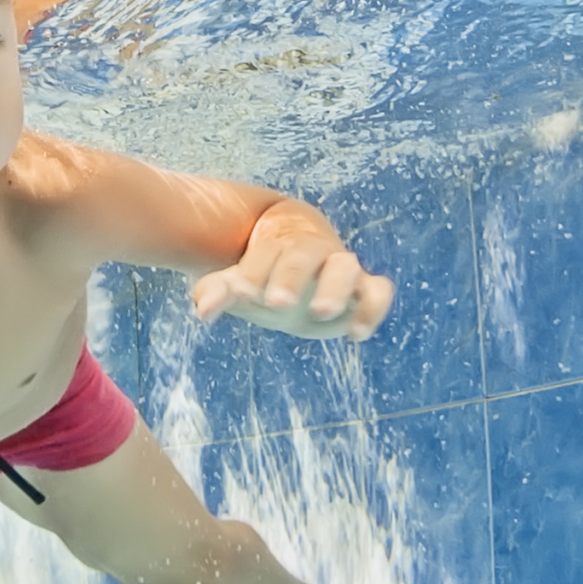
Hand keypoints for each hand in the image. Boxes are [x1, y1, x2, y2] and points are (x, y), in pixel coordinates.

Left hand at [191, 233, 393, 340]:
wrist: (302, 276)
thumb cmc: (263, 280)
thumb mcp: (240, 286)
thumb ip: (218, 292)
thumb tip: (202, 312)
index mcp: (276, 248)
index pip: (264, 253)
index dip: (254, 272)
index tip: (241, 293)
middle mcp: (311, 253)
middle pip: (303, 255)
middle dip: (291, 276)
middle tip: (277, 303)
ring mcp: (340, 268)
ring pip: (346, 266)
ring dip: (335, 288)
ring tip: (321, 313)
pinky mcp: (365, 289)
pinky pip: (379, 291)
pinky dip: (373, 308)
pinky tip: (355, 335)